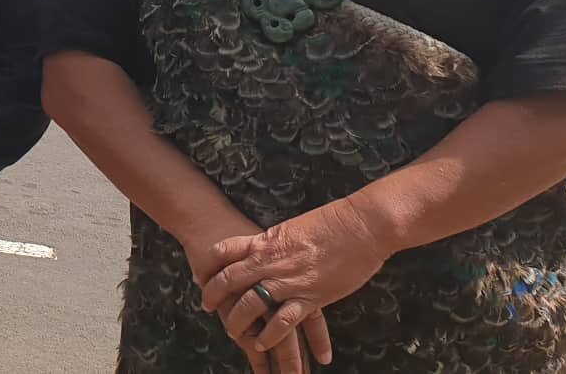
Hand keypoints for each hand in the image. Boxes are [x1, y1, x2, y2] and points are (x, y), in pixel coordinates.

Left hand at [183, 217, 331, 370]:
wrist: (363, 226)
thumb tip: (266, 245)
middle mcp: (271, 262)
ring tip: (232, 332)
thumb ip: (276, 240)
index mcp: (266, 240)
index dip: (210, 263)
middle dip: (213, 295)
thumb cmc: (333, 221)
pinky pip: (282, 322)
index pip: (225, 250)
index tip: (202, 273)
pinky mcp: (311, 298)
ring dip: (237, 321)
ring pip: (250, 305)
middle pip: (229, 280)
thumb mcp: (294, 226)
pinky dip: (268, 336)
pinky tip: (261, 344)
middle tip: (206, 306)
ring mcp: (289, 281)